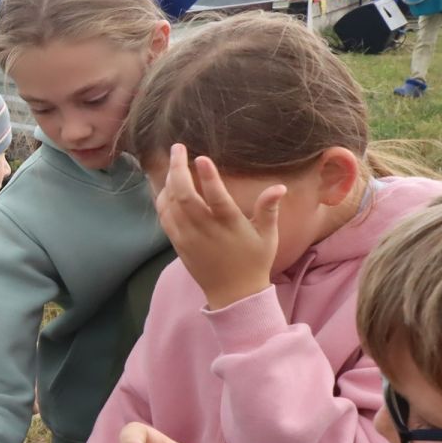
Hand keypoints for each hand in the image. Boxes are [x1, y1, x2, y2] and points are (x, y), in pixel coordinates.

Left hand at [155, 144, 281, 310]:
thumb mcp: (267, 236)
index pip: (216, 197)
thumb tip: (279, 187)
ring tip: (173, 162)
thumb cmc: (254, 261)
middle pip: (184, 195)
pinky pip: (164, 216)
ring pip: (170, 204)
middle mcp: (205, 230)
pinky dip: (162, 198)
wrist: (233, 294)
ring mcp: (188, 237)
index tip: (201, 157)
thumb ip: (268, 210)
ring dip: (168, 180)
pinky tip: (166, 186)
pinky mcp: (177, 243)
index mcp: (229, 225)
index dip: (208, 177)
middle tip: (177, 148)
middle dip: (177, 168)